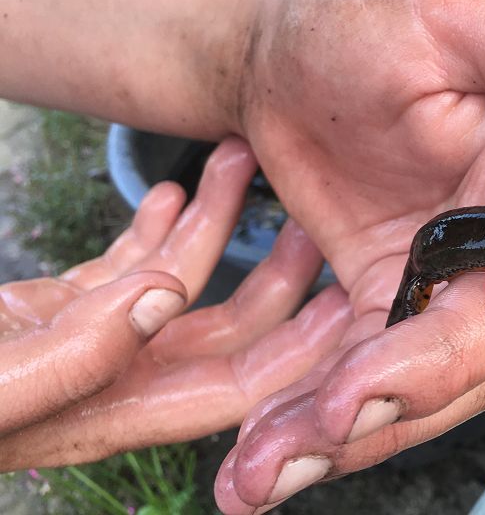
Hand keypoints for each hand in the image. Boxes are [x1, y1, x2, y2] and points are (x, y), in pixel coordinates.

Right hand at [0, 138, 350, 468]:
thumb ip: (77, 353)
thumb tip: (165, 301)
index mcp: (109, 411)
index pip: (236, 387)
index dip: (300, 348)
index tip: (346, 293)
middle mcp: (109, 379)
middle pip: (224, 332)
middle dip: (273, 276)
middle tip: (313, 214)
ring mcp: (83, 341)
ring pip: (175, 286)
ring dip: (215, 227)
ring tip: (240, 160)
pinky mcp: (50, 310)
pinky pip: (123, 268)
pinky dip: (155, 229)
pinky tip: (180, 190)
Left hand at [216, 0, 484, 512]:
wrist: (290, 47)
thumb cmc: (377, 18)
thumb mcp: (468, 9)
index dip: (440, 361)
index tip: (352, 394)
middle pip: (461, 370)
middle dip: (377, 425)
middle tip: (275, 462)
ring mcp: (444, 283)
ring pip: (412, 390)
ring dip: (339, 440)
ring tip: (249, 478)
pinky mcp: (389, 297)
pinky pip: (363, 371)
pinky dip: (317, 413)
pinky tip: (260, 442)